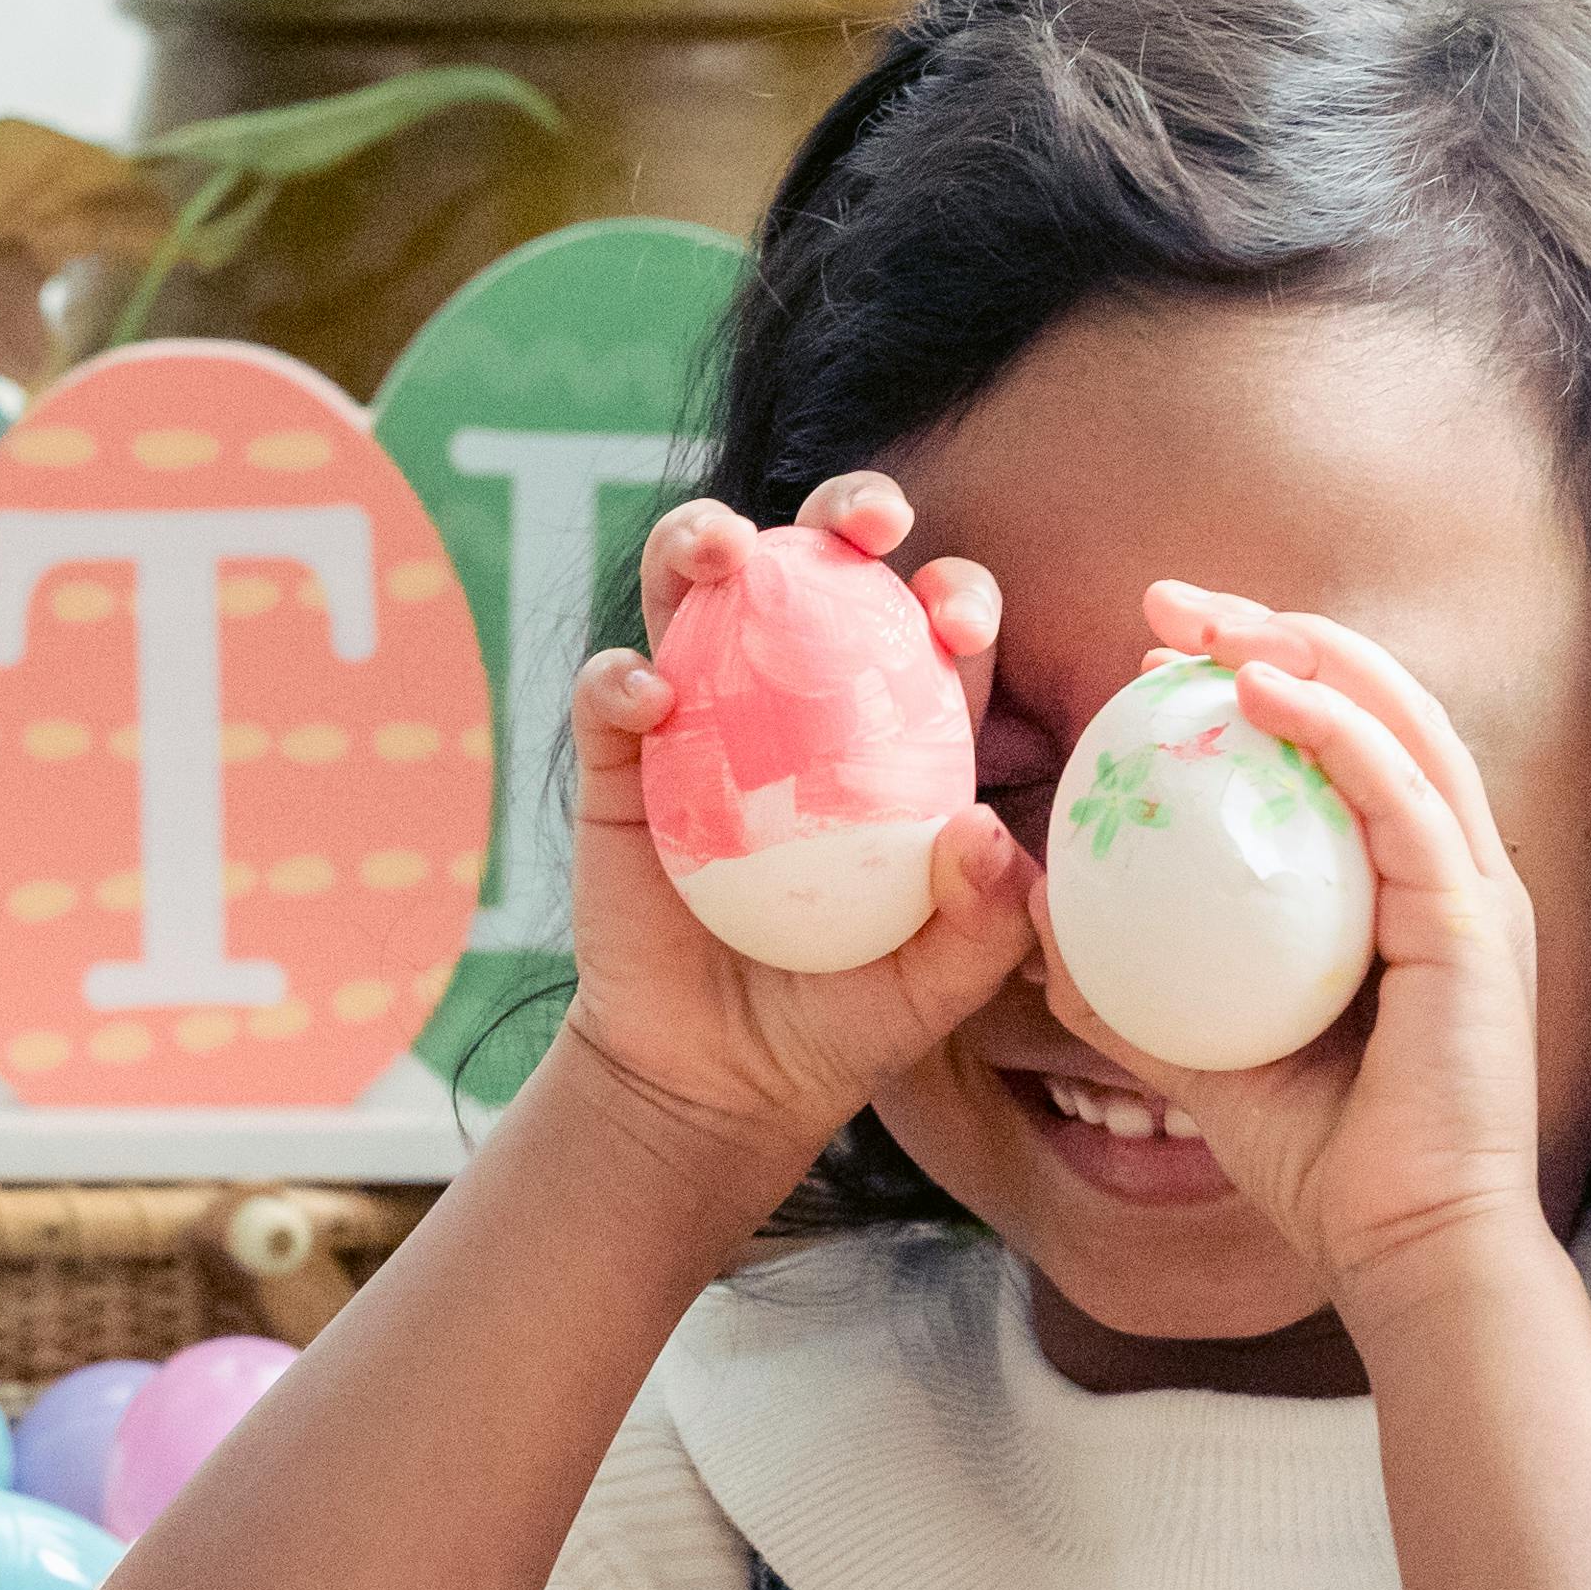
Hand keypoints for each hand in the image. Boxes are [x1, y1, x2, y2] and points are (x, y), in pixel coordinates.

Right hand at [547, 479, 1032, 1202]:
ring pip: (695, 589)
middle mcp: (795, 699)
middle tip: (869, 521)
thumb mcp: (935, 989)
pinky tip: (650, 696)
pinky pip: (609, 693)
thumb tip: (981, 829)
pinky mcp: (619, 763)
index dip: (953, 594)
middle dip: (848, 510)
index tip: (956, 619)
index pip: (930, 628)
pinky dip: (623, 677)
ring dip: (704, 540)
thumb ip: (980, 922)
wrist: (716, 1080)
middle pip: (819, 567)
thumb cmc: (842, 1022)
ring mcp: (700, 717)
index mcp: (893, 731)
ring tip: (725, 548)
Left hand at [1041, 581, 1548, 1306]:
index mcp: (1406, 891)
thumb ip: (1127, 986)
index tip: (1152, 660)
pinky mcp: (1475, 923)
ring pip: (1399, 724)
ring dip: (1303, 654)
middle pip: (1373, 706)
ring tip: (1208, 622)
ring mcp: (1475, 891)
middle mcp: (1451, 872)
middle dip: (1271, 635)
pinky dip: (1336, 729)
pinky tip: (1260, 692)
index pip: (1340, 746)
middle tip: (1165, 606)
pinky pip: (1403, 796)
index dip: (1254, 681)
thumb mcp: (1198, 1054)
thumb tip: (1039, 916)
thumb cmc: (1321, 1164)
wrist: (1404, 1253)